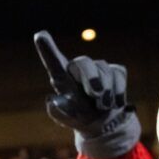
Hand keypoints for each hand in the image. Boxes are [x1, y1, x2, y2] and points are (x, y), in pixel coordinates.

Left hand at [36, 34, 139, 158]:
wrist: (103, 123)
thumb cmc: (80, 118)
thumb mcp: (68, 119)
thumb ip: (58, 112)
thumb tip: (52, 101)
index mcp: (62, 79)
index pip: (53, 62)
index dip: (47, 49)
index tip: (39, 35)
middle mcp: (78, 69)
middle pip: (83, 62)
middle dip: (92, 78)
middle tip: (95, 96)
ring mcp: (97, 68)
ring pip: (104, 70)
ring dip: (106, 92)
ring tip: (102, 106)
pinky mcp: (114, 71)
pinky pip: (119, 74)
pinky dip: (119, 92)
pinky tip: (115, 104)